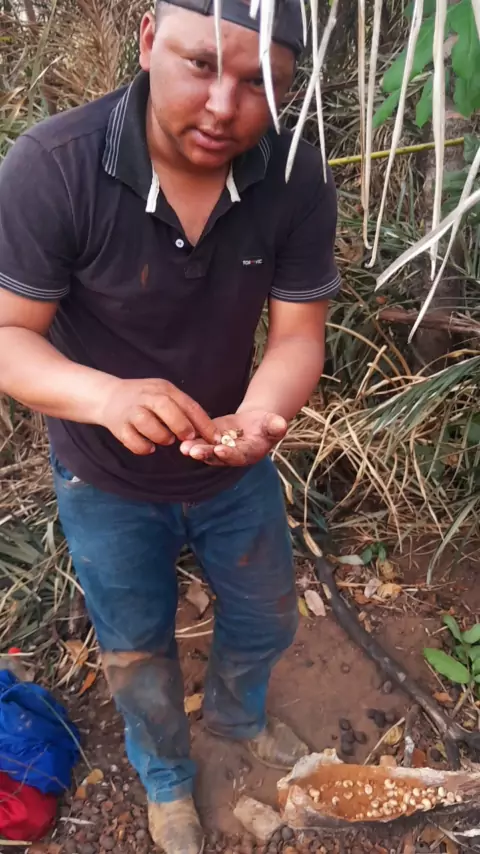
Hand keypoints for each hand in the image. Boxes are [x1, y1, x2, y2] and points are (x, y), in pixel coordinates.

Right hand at [97, 377, 219, 454]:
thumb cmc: (144, 400)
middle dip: (181, 426)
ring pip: (148, 424)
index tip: (215, 438)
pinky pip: (133, 440)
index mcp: (163, 388)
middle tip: (187, 438)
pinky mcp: (118, 425)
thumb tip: (206, 431)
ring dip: (161, 437)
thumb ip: (182, 409)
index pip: (187, 404)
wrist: (108, 396)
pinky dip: (143, 447)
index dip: (203, 423)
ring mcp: (131, 410)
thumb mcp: (164, 395)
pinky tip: (148, 446)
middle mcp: (146, 396)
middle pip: (166, 408)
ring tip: (165, 440)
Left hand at [179, 409, 287, 466]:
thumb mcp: (274, 423)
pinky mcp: (210, 440)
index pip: (238, 456)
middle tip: (194, 452)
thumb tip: (281, 424)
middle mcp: (232, 456)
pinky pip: (199, 441)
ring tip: (184, 448)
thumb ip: (276, 426)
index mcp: (248, 454)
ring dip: (194, 450)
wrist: (256, 422)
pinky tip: (179, 438)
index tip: (220, 450)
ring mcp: (219, 449)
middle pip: (217, 457)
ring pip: (206, 452)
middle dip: (206, 454)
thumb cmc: (268, 424)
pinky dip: (190, 440)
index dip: (229, 454)